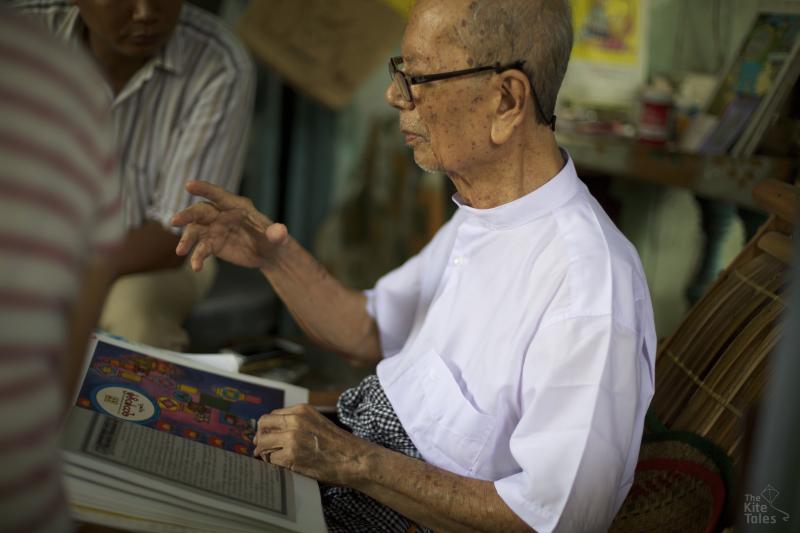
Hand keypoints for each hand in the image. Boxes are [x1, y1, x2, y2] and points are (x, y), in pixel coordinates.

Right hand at [171, 180, 288, 271]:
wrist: (269, 254)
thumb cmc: (274, 240)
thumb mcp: (278, 238)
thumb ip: (277, 234)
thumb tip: (280, 231)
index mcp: (237, 206)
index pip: (218, 195)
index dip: (204, 189)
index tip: (188, 185)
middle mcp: (221, 214)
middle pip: (200, 211)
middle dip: (187, 215)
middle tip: (174, 221)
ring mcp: (214, 229)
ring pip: (195, 230)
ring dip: (186, 239)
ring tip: (180, 251)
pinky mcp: (213, 244)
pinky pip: (201, 249)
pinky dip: (197, 257)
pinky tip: (196, 268)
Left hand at [253, 404, 370, 486]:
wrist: (354, 458)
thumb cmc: (338, 444)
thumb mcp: (317, 423)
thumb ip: (297, 423)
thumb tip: (274, 433)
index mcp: (301, 410)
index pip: (271, 415)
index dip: (267, 428)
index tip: (268, 438)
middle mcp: (295, 420)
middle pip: (263, 425)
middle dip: (261, 438)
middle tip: (263, 449)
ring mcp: (292, 438)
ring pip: (263, 443)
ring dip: (264, 453)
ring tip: (271, 460)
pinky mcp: (291, 456)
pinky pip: (270, 459)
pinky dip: (272, 465)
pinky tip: (281, 467)